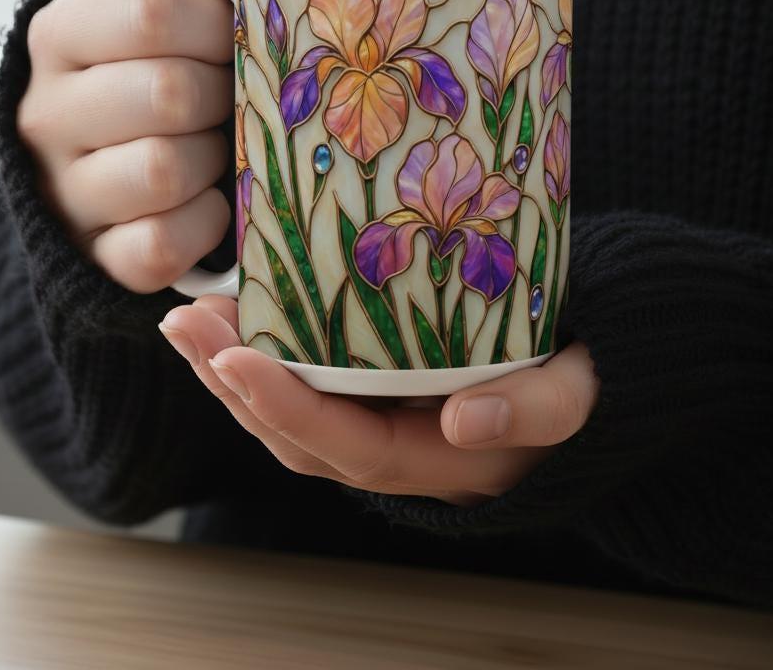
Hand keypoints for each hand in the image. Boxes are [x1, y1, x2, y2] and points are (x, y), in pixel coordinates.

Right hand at [18, 0, 235, 291]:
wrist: (121, 164)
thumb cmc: (166, 70)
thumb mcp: (175, 5)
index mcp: (61, 32)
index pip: (150, 10)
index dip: (218, 24)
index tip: (236, 36)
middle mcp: (46, 111)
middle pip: (169, 94)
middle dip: (223, 97)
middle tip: (233, 99)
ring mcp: (63, 190)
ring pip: (164, 170)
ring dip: (216, 161)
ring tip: (218, 150)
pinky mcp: (92, 255)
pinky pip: (160, 244)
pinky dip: (204, 226)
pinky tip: (211, 202)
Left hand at [159, 297, 599, 504]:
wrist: (586, 371)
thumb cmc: (582, 378)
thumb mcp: (577, 392)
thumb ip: (536, 409)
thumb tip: (467, 421)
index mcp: (435, 459)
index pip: (346, 447)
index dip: (287, 408)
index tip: (234, 357)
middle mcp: (395, 451)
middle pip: (297, 435)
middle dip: (234, 384)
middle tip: (186, 323)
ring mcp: (379, 421)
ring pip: (289, 413)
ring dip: (231, 370)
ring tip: (187, 318)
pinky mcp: (373, 388)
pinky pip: (305, 384)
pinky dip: (262, 354)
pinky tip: (232, 314)